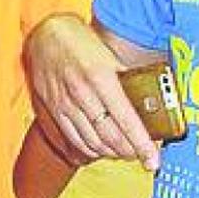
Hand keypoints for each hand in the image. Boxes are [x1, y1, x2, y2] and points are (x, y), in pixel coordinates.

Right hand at [24, 14, 160, 169]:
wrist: (44, 35)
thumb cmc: (81, 42)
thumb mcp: (111, 56)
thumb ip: (128, 80)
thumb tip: (152, 103)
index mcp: (100, 78)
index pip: (127, 121)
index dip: (142, 145)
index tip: (154, 161)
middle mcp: (81, 94)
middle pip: (110, 138)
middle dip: (130, 152)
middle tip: (142, 155)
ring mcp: (65, 104)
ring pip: (92, 143)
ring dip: (111, 153)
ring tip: (124, 151)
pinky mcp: (53, 110)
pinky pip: (74, 139)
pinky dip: (91, 149)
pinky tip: (101, 148)